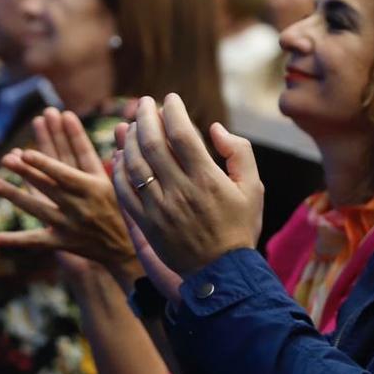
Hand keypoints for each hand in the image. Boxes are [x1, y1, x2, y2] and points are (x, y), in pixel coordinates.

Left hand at [0, 111, 138, 277]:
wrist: (127, 249)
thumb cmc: (124, 207)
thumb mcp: (121, 179)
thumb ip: (116, 151)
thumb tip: (122, 124)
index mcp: (96, 187)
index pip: (70, 168)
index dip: (50, 159)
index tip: (30, 148)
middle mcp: (82, 205)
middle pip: (50, 186)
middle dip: (28, 171)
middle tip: (7, 159)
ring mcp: (71, 225)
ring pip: (38, 209)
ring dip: (15, 196)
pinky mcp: (63, 243)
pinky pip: (36, 242)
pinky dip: (15, 241)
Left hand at [110, 94, 263, 278]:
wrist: (221, 274)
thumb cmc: (239, 227)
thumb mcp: (254, 188)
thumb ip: (240, 153)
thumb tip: (214, 128)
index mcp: (207, 179)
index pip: (182, 133)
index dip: (172, 110)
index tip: (170, 99)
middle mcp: (180, 191)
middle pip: (153, 143)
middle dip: (145, 116)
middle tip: (143, 103)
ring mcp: (159, 209)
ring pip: (134, 164)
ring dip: (129, 139)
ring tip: (131, 125)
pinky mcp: (146, 224)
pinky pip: (124, 190)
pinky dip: (119, 168)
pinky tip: (121, 155)